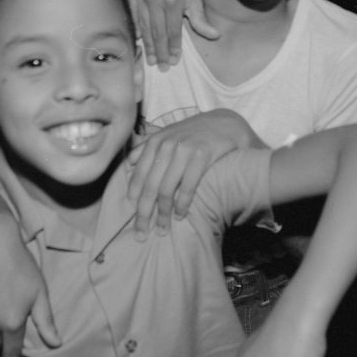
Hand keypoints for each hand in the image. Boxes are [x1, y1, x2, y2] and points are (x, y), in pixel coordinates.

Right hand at [126, 0, 217, 66]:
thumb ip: (202, 20)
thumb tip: (215, 36)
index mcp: (173, 0)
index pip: (172, 31)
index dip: (173, 48)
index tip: (174, 61)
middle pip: (157, 32)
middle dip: (160, 52)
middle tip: (162, 67)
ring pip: (144, 26)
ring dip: (148, 45)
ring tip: (151, 60)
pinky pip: (132, 15)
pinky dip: (136, 29)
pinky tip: (139, 42)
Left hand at [126, 110, 254, 238]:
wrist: (227, 122)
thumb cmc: (195, 133)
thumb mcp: (170, 134)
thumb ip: (149, 146)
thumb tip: (129, 162)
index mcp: (155, 141)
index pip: (138, 175)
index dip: (134, 199)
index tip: (133, 218)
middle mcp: (167, 145)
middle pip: (150, 186)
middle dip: (143, 213)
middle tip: (141, 234)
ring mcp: (184, 150)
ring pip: (166, 189)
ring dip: (162, 213)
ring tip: (162, 230)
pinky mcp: (202, 156)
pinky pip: (187, 186)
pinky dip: (182, 204)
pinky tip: (180, 215)